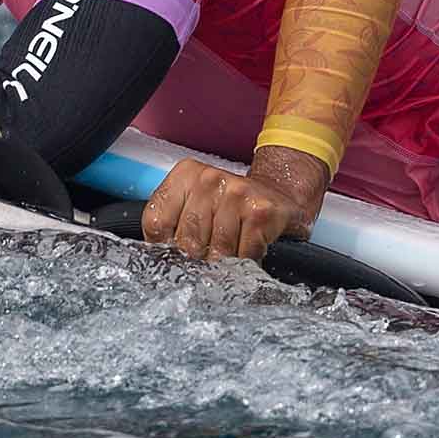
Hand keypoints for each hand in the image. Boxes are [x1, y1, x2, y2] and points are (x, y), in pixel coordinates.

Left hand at [141, 145, 329, 261]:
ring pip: (215, 251)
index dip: (165, 247)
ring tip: (231, 253)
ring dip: (224, 262)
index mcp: (186, 174)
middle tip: (209, 256)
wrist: (281, 193)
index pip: (157, 223)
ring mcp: (236, 193)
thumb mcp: (195, 204)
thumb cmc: (232, 206)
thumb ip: (172, 224)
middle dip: (197, 259)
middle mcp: (209, 178)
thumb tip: (158, 260)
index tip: (177, 253)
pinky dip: (245, 261)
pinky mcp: (260, 211)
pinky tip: (249, 248)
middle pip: (186, 241)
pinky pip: (242, 255)